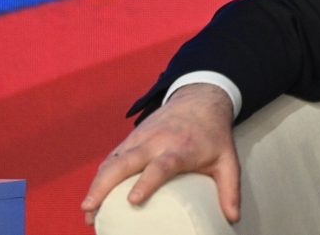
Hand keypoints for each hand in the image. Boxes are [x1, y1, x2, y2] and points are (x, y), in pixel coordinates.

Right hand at [81, 83, 239, 225]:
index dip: (147, 182)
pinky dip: (100, 175)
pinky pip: (112, 157)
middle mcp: (157, 141)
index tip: (133, 200)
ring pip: (113, 159)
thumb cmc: (213, 135)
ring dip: (97, 183)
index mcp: (181, 148)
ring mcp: (141, 138)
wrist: (200, 100)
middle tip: (90, 208)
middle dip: (105, 185)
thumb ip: (229, 189)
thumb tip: (232, 218)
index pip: (161, 165)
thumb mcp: (228, 160)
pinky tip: (94, 195)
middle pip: (126, 161)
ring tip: (87, 210)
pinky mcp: (132, 138)